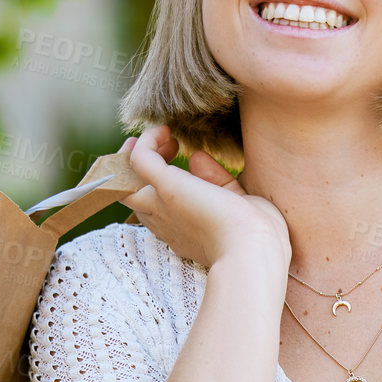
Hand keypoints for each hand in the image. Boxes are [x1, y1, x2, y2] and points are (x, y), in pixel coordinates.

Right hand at [119, 125, 290, 271]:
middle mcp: (166, 222)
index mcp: (184, 233)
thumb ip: (218, 181)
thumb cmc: (258, 237)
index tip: (177, 160)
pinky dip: (148, 140)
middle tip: (160, 145)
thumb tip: (197, 157)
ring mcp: (161, 205)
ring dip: (135, 153)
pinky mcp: (165, 187)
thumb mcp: (237, 203)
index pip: (159, 210)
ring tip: (161, 136)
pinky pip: (139, 158)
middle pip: (133, 196)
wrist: (254, 250)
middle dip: (138, 169)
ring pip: (124, 180)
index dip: (160, 185)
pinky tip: (167, 131)